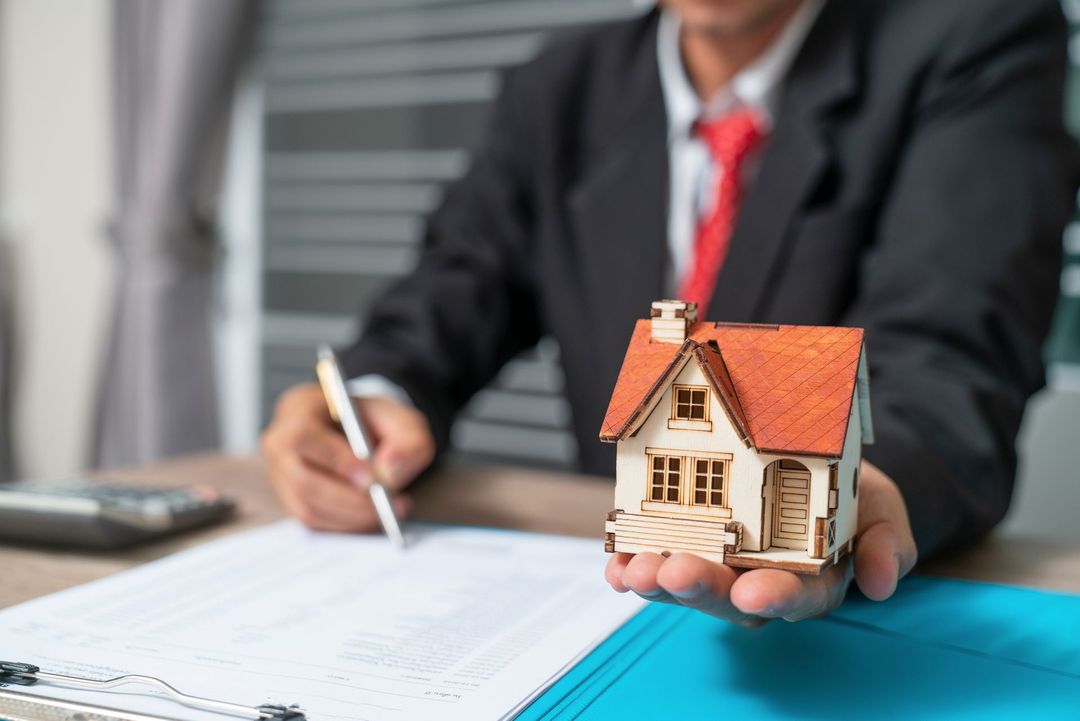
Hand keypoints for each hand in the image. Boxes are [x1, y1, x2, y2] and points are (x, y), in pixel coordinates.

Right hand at [261, 383, 435, 531]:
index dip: (336, 460)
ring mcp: (279, 474)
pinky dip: (345, 524)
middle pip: (302, 480)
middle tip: (386, 504)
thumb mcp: (404, 420)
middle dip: (349, 499)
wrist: (365, 434)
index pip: (303, 436)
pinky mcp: (289, 500)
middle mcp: (279, 442)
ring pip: (307, 507)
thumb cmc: (378, 423)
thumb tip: (390, 473)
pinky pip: (313, 522)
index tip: (372, 479)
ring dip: (351, 516)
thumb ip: (408, 441)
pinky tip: (372, 516)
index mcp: (300, 407)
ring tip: (389, 511)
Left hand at [604, 461, 916, 625]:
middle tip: (672, 574)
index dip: (774, 597)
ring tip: (634, 570)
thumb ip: (887, 542)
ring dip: (659, 581)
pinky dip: (634, 566)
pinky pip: (660, 562)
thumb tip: (880, 581)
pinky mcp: (691, 549)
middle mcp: (763, 581)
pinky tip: (615, 566)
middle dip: (701, 589)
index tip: (751, 593)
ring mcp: (724, 569)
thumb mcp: (883, 509)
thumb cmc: (852, 493)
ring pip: (691, 584)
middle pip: (731, 598)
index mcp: (815, 578)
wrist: (817, 466)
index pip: (797, 596)